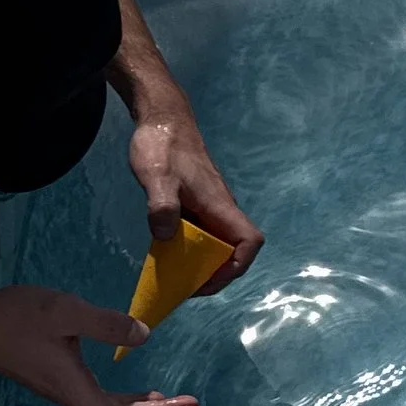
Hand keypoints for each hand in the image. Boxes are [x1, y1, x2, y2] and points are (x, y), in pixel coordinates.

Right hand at [0, 285, 201, 405]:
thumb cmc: (11, 317)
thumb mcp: (64, 311)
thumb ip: (105, 324)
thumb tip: (143, 337)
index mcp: (72, 387)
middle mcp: (69, 396)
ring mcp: (64, 390)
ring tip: (180, 403)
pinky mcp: (60, 380)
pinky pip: (103, 401)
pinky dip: (130, 401)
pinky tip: (147, 392)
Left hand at [127, 108, 261, 294]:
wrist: (162, 119)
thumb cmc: (162, 145)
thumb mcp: (156, 176)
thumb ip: (161, 207)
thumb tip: (165, 237)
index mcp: (219, 205)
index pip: (249, 241)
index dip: (237, 265)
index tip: (209, 279)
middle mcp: (220, 208)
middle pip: (235, 249)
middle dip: (217, 273)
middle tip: (188, 286)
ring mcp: (210, 206)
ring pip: (218, 242)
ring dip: (204, 263)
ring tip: (178, 275)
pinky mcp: (197, 203)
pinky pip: (203, 233)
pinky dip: (192, 248)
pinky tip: (169, 250)